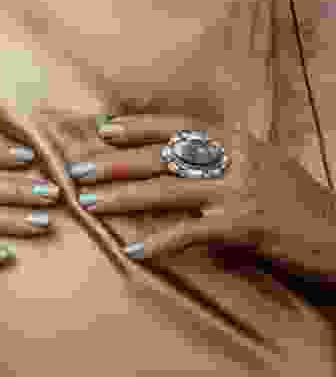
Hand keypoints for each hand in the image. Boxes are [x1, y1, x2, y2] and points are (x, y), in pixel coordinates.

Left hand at [66, 114, 325, 262]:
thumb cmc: (298, 204)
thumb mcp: (263, 165)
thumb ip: (224, 158)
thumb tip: (179, 158)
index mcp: (237, 139)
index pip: (177, 126)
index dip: (138, 127)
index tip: (104, 130)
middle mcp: (235, 157)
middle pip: (163, 156)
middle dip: (116, 162)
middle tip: (78, 168)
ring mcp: (240, 189)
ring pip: (168, 190)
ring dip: (124, 197)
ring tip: (91, 202)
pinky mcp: (245, 224)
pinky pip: (191, 233)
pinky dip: (160, 242)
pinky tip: (134, 250)